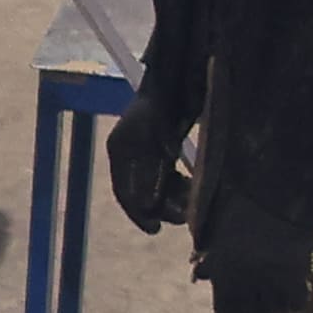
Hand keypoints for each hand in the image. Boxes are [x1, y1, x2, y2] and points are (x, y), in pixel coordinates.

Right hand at [100, 100, 191, 238]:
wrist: (170, 83)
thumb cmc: (160, 101)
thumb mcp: (158, 122)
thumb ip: (159, 146)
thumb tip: (165, 170)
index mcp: (120, 151)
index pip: (124, 191)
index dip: (137, 213)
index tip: (154, 229)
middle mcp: (129, 158)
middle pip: (141, 194)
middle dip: (161, 209)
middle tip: (182, 219)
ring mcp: (144, 157)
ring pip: (157, 189)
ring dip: (173, 200)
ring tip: (191, 208)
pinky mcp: (160, 156)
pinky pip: (168, 180)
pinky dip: (179, 188)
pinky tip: (192, 190)